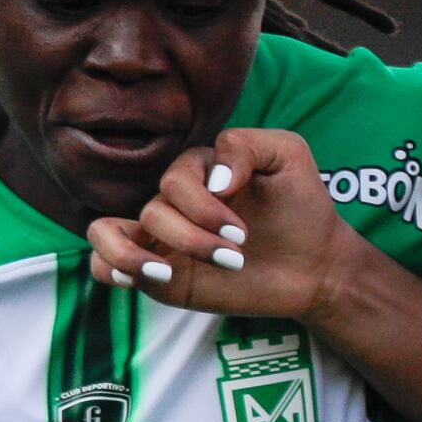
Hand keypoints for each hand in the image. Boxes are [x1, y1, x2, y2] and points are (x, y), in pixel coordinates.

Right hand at [88, 130, 357, 322]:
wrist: (317, 265)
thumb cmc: (302, 206)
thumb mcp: (287, 156)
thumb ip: (245, 145)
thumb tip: (211, 179)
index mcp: (196, 171)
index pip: (174, 179)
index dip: (204, 206)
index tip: (242, 233)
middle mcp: (173, 203)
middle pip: (153, 211)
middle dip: (194, 237)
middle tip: (238, 254)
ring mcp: (161, 240)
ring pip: (107, 234)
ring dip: (139, 256)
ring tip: (172, 273)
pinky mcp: (160, 276)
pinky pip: (104, 266)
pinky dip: (109, 267)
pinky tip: (140, 276)